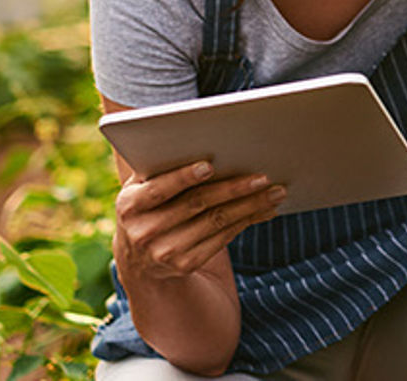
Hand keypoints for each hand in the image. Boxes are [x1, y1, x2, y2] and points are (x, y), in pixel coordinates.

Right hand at [113, 161, 284, 281]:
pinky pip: (223, 238)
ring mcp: (165, 252)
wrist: (138, 257)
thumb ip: (161, 166)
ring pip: (216, 222)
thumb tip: (206, 141)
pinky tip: (265, 209)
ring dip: (250, 206)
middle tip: (263, 176)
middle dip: (233, 188)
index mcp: (130, 205)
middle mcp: (144, 231)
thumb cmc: (149, 204)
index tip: (209, 165)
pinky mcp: (185, 264)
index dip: (183, 177)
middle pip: (197, 204)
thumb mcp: (142, 186)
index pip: (159, 189)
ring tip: (276, 191)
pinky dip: (247, 221)